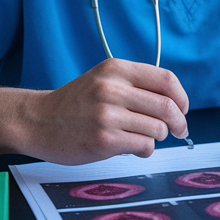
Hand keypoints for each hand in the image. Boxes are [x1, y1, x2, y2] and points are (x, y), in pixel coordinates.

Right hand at [21, 58, 188, 164]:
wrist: (37, 121)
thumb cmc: (74, 104)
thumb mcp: (103, 80)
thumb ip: (135, 86)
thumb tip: (175, 104)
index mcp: (116, 69)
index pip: (166, 79)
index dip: (182, 97)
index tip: (183, 109)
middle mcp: (112, 89)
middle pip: (167, 106)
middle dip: (179, 122)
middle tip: (178, 130)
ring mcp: (107, 115)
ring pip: (158, 129)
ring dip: (157, 137)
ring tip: (143, 137)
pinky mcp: (103, 140)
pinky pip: (144, 146)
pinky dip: (144, 150)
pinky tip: (132, 147)